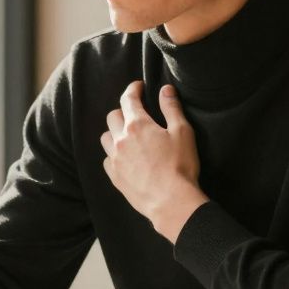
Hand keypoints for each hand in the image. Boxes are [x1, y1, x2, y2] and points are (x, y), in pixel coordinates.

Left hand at [100, 81, 208, 242]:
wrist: (171, 202)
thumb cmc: (180, 166)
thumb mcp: (182, 132)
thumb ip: (172, 108)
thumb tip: (165, 89)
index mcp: (138, 125)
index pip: (128, 99)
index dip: (133, 89)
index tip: (138, 86)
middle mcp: (121, 139)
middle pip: (113, 116)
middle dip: (123, 111)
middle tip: (135, 113)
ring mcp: (115, 159)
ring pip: (106, 137)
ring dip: (114, 132)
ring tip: (127, 136)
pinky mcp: (114, 177)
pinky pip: (107, 159)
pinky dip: (113, 154)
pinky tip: (124, 158)